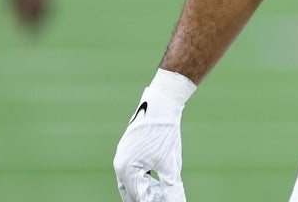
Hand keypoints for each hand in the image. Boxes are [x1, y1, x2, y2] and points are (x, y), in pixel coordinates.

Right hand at [113, 69, 196, 201]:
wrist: (161, 105)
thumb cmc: (165, 135)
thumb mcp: (170, 164)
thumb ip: (171, 188)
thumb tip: (177, 201)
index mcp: (127, 170)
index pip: (140, 196)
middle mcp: (120, 164)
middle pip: (131, 191)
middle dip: (145, 198)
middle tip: (159, 201)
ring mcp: (122, 155)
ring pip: (130, 181)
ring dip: (143, 190)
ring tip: (157, 196)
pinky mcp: (127, 148)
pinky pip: (131, 169)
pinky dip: (141, 178)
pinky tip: (153, 182)